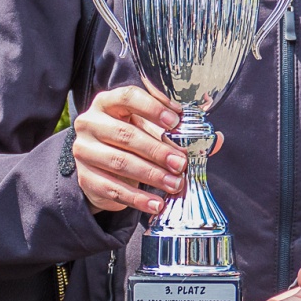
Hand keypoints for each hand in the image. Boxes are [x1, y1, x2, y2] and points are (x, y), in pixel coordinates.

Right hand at [72, 85, 184, 214]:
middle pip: (125, 134)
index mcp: (107, 102)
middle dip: (157, 150)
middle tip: (181, 163)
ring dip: (152, 176)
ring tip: (175, 184)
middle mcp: (90, 123)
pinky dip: (138, 199)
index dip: (153, 108)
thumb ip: (178, 132)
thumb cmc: (131, 140)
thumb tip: (217, 139)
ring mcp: (84, 151)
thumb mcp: (150, 129)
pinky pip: (113, 189)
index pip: (128, 97)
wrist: (101, 166)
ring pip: (120, 162)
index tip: (176, 121)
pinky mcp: (85, 178)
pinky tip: (157, 204)